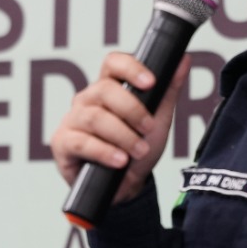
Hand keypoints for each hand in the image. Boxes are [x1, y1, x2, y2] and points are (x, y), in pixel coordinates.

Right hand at [49, 52, 190, 205]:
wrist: (127, 188)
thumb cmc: (138, 148)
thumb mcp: (158, 119)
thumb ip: (168, 90)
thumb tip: (183, 60)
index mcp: (108, 88)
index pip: (113, 63)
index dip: (131, 68)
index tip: (151, 82)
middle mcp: (87, 100)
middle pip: (104, 90)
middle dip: (132, 110)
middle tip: (149, 128)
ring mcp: (72, 120)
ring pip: (95, 118)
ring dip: (123, 136)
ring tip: (139, 151)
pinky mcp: (63, 143)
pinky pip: (81, 142)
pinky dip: (104, 152)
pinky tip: (119, 160)